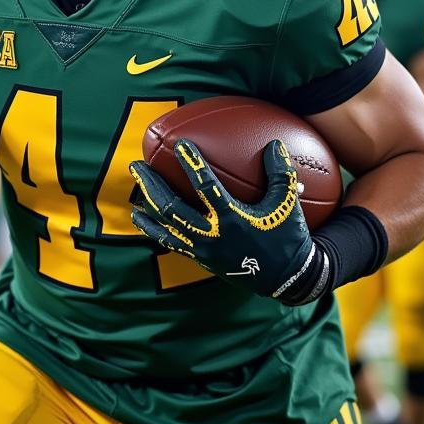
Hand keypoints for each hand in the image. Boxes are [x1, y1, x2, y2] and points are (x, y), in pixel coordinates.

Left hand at [129, 139, 328, 304]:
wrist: (285, 280)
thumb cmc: (288, 238)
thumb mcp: (288, 205)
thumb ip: (281, 173)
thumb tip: (274, 143)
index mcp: (233, 219)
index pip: (207, 188)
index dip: (193, 165)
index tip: (181, 145)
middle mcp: (212, 235)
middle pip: (171, 208)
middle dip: (151, 185)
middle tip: (137, 165)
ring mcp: (203, 249)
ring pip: (165, 226)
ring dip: (147, 206)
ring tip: (135, 190)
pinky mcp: (200, 258)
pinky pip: (170, 242)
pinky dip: (153, 229)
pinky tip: (142, 218)